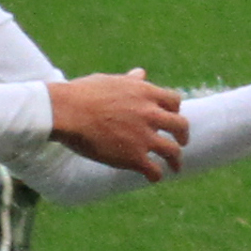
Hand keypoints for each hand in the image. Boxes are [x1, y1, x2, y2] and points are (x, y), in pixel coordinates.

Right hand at [48, 71, 191, 175]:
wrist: (67, 111)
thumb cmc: (82, 94)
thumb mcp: (111, 81)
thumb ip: (130, 81)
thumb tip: (140, 73)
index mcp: (145, 92)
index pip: (174, 100)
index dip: (174, 110)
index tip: (171, 117)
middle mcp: (150, 113)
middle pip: (180, 125)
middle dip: (183, 135)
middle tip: (181, 142)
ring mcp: (144, 136)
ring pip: (172, 151)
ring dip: (176, 161)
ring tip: (175, 167)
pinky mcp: (133, 156)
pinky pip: (154, 169)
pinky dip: (156, 175)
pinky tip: (152, 178)